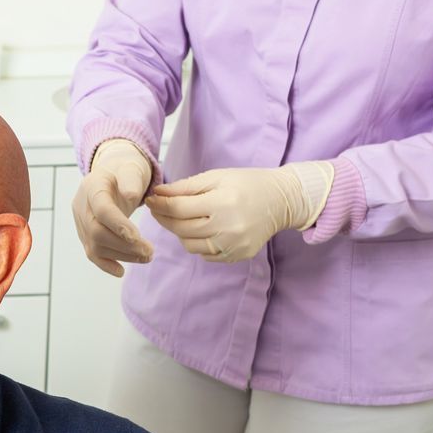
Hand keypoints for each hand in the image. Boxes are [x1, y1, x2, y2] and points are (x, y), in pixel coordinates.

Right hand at [72, 139, 155, 276]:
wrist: (113, 175)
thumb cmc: (125, 172)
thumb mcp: (131, 169)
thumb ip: (131, 180)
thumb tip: (131, 195)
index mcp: (92, 186)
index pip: (101, 209)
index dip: (117, 224)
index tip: (137, 237)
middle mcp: (81, 205)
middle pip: (96, 232)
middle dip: (124, 245)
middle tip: (149, 251)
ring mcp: (80, 221)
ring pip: (95, 246)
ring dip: (122, 255)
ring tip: (146, 256)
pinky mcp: (85, 234)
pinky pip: (92, 253)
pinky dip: (106, 264)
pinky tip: (121, 272)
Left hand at [145, 162, 328, 263]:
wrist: (282, 200)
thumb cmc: (247, 184)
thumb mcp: (216, 177)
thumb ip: (185, 187)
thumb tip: (157, 193)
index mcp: (222, 203)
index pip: (178, 209)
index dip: (160, 205)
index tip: (150, 200)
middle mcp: (228, 227)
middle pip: (181, 229)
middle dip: (165, 219)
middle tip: (159, 209)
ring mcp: (233, 245)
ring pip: (190, 245)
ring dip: (181, 233)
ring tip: (184, 219)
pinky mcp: (238, 255)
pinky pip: (205, 255)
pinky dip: (198, 243)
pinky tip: (203, 230)